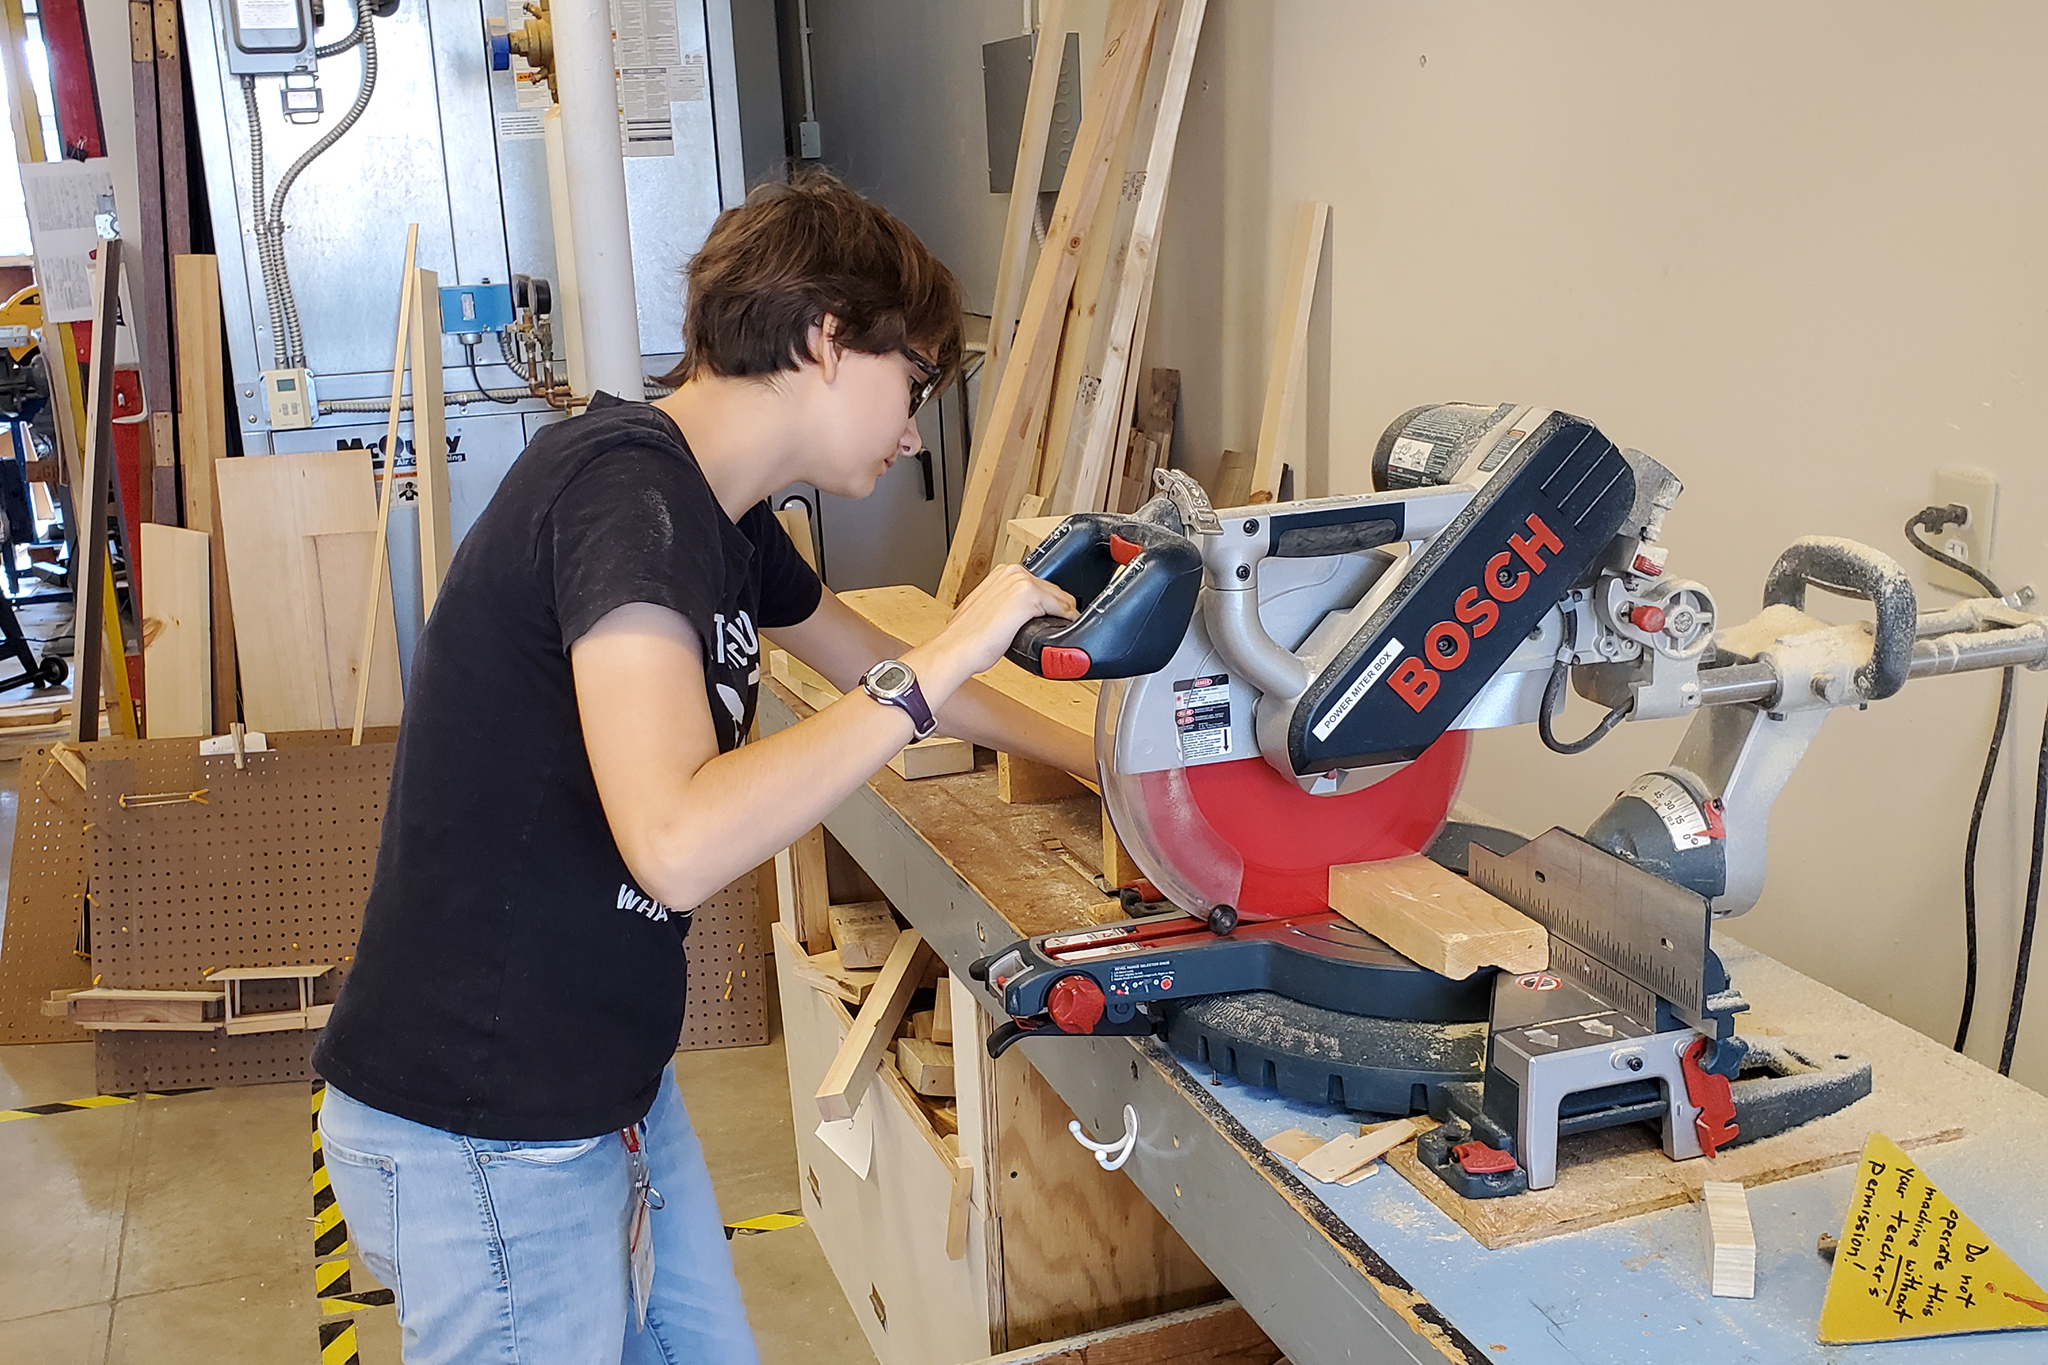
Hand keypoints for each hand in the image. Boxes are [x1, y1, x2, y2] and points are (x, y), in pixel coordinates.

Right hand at [910, 564, 1076, 698]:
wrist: (957, 648)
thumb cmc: (965, 635)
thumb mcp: (985, 609)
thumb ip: (1002, 604)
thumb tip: (1012, 616)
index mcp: (1003, 573)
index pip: (1040, 584)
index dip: (1050, 602)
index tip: (1054, 615)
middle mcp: (1013, 572)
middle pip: (1053, 590)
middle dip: (1059, 608)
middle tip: (1060, 625)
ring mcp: (1022, 582)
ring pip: (1060, 598)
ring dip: (1064, 614)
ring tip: (1062, 629)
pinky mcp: (1029, 597)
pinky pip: (1062, 608)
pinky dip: (1067, 619)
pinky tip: (1063, 629)